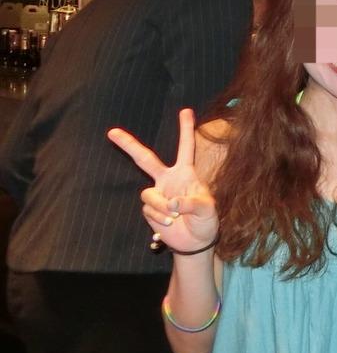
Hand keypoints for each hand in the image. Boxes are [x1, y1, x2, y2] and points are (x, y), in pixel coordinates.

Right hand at [108, 108, 217, 253]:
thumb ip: (193, 203)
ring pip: (148, 194)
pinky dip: (159, 218)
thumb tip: (172, 203)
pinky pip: (148, 210)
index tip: (186, 110)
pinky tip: (170, 223)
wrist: (195, 241)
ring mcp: (157, 194)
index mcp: (186, 173)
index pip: (185, 148)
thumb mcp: (208, 210)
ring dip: (161, 207)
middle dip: (128, 145)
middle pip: (145, 158)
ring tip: (176, 217)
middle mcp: (168, 180)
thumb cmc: (206, 221)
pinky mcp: (150, 209)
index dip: (185, 130)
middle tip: (111, 131)